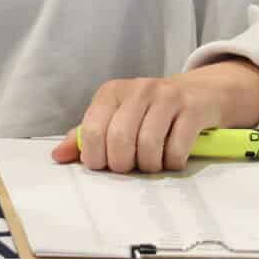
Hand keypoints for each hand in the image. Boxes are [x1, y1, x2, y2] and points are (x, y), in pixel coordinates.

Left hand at [56, 60, 258, 172]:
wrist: (201, 93)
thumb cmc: (151, 111)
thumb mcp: (116, 117)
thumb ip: (86, 136)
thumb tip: (58, 156)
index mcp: (111, 92)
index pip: (93, 130)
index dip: (96, 157)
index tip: (104, 166)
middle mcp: (138, 89)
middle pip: (119, 139)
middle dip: (122, 164)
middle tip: (129, 169)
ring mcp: (167, 97)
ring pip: (148, 144)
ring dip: (149, 166)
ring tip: (151, 165)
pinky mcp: (192, 109)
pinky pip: (176, 148)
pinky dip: (172, 163)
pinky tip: (172, 160)